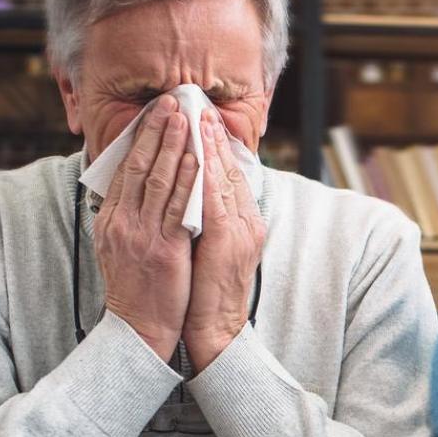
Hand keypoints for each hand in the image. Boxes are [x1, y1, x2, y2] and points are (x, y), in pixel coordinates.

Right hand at [94, 94, 194, 361]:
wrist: (138, 330)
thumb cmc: (137, 291)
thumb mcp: (120, 249)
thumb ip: (127, 219)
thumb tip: (133, 192)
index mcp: (111, 221)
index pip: (126, 170)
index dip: (141, 139)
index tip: (155, 114)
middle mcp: (122, 222)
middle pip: (139, 166)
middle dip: (156, 131)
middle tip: (170, 101)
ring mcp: (142, 234)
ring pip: (158, 179)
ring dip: (173, 144)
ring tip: (185, 117)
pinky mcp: (163, 249)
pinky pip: (177, 206)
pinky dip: (187, 178)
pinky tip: (197, 158)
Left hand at [182, 109, 266, 369]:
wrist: (215, 331)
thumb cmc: (206, 294)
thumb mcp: (210, 250)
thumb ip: (206, 221)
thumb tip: (189, 194)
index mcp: (243, 223)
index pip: (229, 175)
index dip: (215, 145)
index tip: (200, 118)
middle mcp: (247, 223)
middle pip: (229, 170)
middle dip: (212, 136)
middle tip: (195, 105)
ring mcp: (241, 231)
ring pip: (224, 179)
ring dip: (208, 146)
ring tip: (194, 118)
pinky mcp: (229, 242)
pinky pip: (216, 200)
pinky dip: (204, 175)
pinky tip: (194, 154)